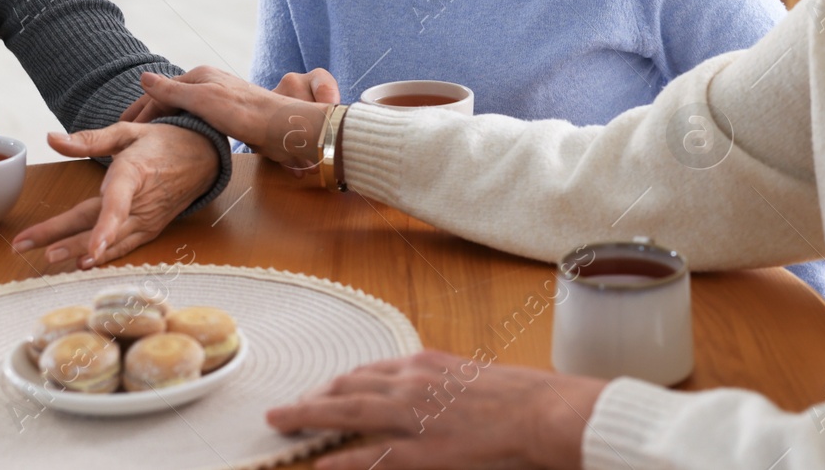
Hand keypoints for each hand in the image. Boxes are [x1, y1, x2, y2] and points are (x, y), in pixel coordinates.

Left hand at [10, 121, 218, 269]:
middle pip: (99, 224)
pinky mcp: (151, 228)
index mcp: (135, 173)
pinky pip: (125, 246)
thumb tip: (51, 138)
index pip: (117, 203)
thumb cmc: (164, 141)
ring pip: (110, 240)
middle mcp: (142, 201)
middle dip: (63, 238)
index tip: (90, 249)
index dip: (103, 227)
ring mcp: (148, 218)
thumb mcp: (128, 132)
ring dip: (77, 251)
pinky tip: (83, 263)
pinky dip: (106, 256)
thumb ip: (88, 139)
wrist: (204, 157)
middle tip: (26, 246)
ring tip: (48, 259)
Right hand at [120, 66, 331, 173]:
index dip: (138, 111)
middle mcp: (207, 84)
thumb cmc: (245, 113)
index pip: (158, 93)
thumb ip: (172, 90)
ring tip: (143, 140)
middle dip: (145, 116)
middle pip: (167, 100)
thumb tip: (143, 77)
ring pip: (180, 111)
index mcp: (199, 76)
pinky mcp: (228, 116)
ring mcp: (218, 99)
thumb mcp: (204, 100)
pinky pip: (193, 120)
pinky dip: (178, 129)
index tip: (119, 130)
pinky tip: (175, 141)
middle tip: (122, 136)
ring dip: (161, 123)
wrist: (283, 128)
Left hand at [267, 350, 605, 469]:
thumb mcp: (471, 377)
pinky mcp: (422, 450)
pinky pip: (370, 454)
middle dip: (313, 396)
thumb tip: (426, 391)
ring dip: (309, 416)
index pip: (369, 370)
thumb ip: (441, 382)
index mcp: (425, 363)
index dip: (339, 383)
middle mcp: (412, 382)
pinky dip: (341, 458)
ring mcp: (413, 416)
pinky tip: (320, 464)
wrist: (542, 412)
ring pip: (347, 411)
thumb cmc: (518, 396)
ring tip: (282, 423)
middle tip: (287, 408)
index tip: (320, 391)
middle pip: (349, 385)